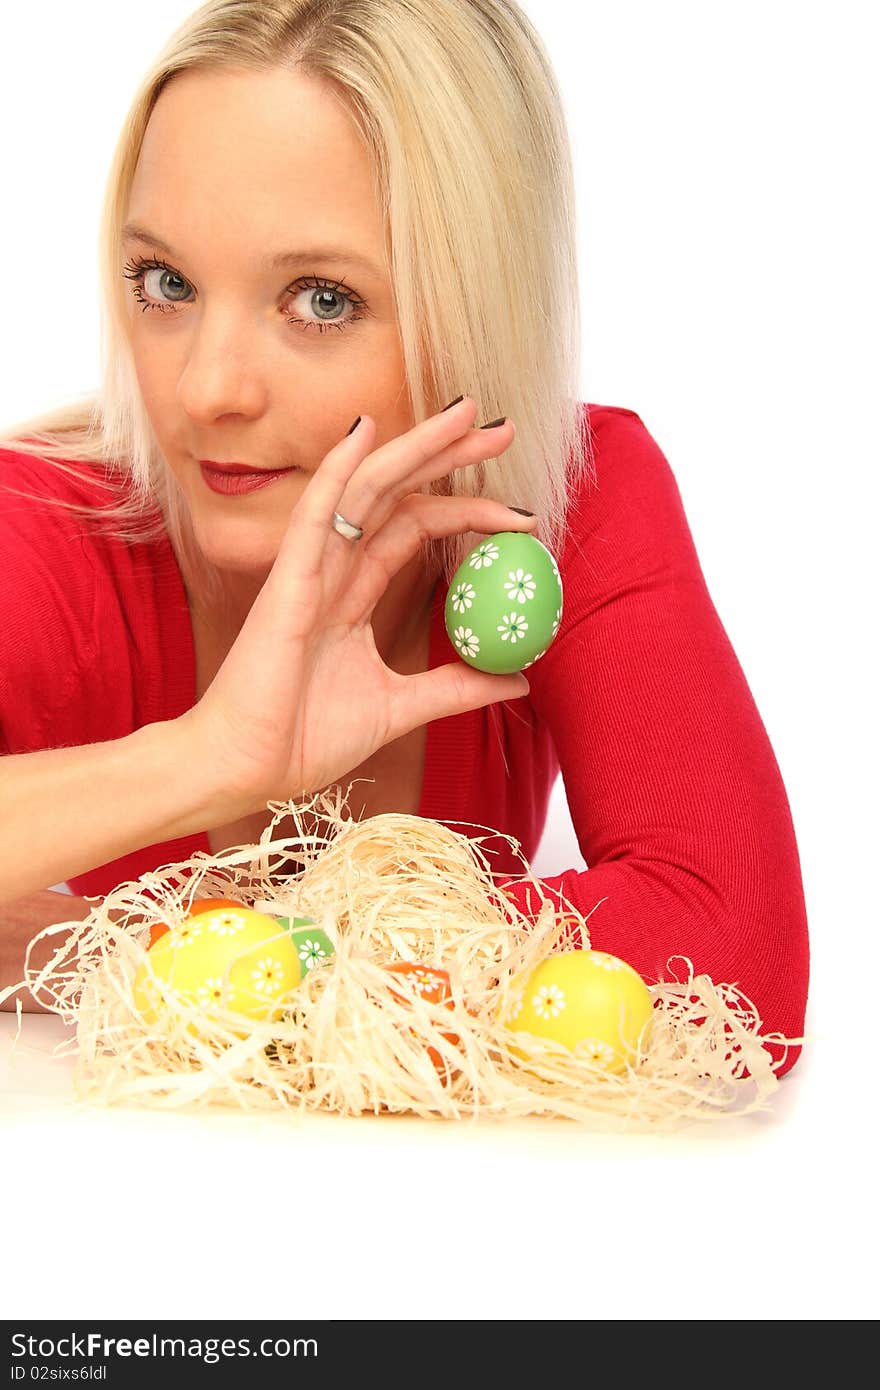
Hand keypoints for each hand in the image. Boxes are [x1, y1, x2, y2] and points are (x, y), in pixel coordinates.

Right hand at [185, 396, 537, 813]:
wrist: (247, 767)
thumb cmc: (305, 738)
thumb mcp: (400, 707)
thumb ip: (455, 687)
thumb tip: (520, 683)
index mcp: (354, 592)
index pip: (415, 527)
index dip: (465, 508)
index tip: (522, 512)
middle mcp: (333, 569)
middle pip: (397, 493)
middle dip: (448, 456)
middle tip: (503, 428)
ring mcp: (309, 570)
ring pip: (366, 489)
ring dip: (416, 448)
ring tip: (465, 414)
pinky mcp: (287, 583)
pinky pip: (315, 516)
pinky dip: (338, 471)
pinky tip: (365, 431)